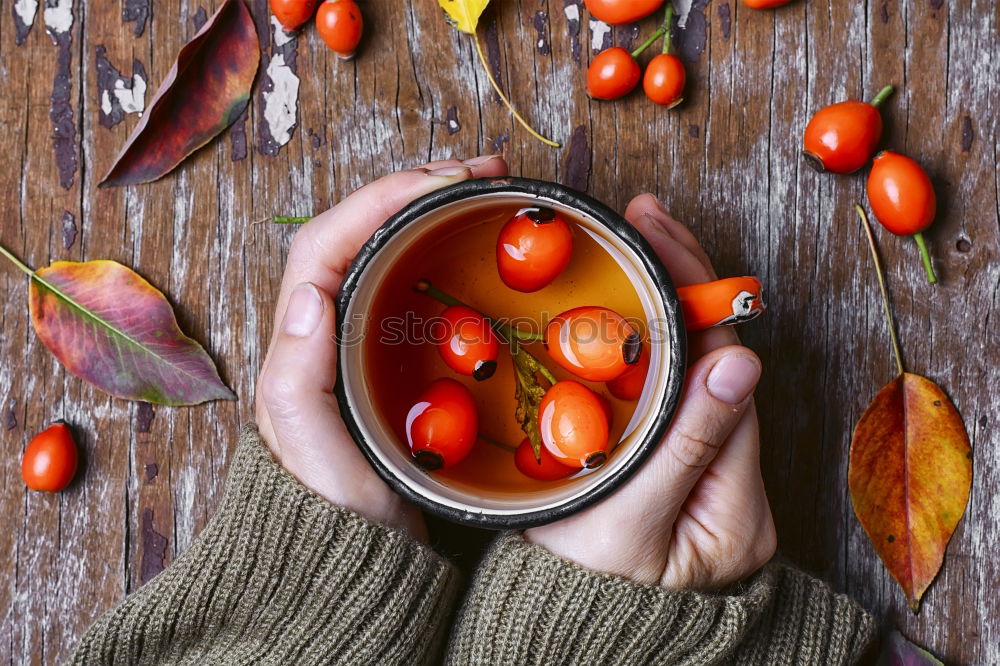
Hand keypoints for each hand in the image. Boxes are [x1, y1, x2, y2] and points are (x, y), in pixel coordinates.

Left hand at [255, 156, 508, 540]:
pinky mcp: (392, 360)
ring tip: (487, 193)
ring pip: (388, 253)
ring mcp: (360, 343)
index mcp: (300, 343)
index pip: (329, 243)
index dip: (384, 198)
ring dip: (434, 212)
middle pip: (361, 233)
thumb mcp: (313, 453)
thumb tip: (310, 293)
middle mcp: (325, 332)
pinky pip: (414, 287)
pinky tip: (481, 248)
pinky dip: (446, 254)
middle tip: (483, 175)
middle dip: (418, 190)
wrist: (358, 565)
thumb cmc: (336, 514)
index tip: (445, 180)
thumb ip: (299, 377)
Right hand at [526, 194, 775, 590]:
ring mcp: (701, 472)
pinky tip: (621, 304)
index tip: (660, 236)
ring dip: (665, 305)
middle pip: (714, 361)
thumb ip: (683, 447)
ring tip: (634, 245)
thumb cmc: (586, 595)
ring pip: (689, 371)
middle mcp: (730, 482)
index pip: (725, 374)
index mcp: (734, 504)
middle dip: (685, 283)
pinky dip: (644, 341)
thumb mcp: (626, 524)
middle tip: (643, 218)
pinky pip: (663, 390)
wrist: (558, 631)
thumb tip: (740, 359)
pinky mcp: (669, 465)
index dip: (699, 298)